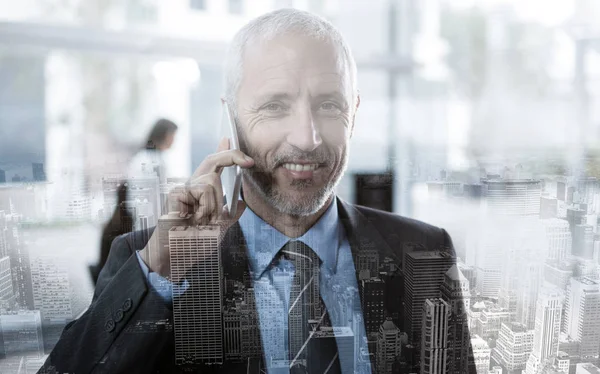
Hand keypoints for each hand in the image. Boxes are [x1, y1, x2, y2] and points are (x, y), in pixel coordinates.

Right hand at [139, 137, 253, 279]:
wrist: (176, 256)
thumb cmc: (193, 242)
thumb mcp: (219, 229)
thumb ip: (229, 215)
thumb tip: (243, 203)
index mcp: (202, 192)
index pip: (214, 167)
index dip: (224, 152)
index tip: (232, 142)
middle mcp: (193, 186)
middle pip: (213, 161)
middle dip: (232, 156)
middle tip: (249, 162)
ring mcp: (184, 188)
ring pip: (212, 182)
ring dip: (215, 205)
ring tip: (204, 221)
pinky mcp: (176, 193)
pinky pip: (203, 191)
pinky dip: (205, 208)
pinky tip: (193, 219)